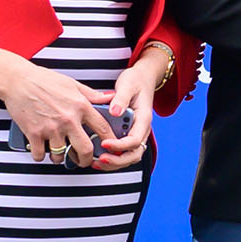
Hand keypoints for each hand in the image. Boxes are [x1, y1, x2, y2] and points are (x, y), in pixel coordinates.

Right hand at [0, 61, 117, 168]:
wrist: (18, 80)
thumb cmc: (43, 80)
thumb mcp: (72, 84)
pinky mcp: (34, 133)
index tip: (110, 146)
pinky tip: (42, 149)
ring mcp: (51, 128)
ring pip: (61, 155)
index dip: (110, 140)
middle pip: (85, 149)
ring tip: (58, 151)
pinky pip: (40, 154)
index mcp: (81, 106)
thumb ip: (91, 95)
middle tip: (83, 161)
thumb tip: (108, 98)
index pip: (103, 128)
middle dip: (86, 160)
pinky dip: (41, 155)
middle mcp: (68, 119)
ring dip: (60, 157)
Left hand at [92, 48, 171, 170]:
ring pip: (129, 156)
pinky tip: (97, 157)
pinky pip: (123, 152)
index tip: (105, 143)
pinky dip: (112, 157)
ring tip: (96, 162)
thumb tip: (114, 112)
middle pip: (134, 154)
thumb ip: (121, 99)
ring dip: (114, 162)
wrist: (142, 79)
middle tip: (100, 159)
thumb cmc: (135, 81)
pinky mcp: (128, 134)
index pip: (135, 140)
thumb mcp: (128, 85)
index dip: (120, 145)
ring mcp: (136, 133)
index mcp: (144, 119)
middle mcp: (141, 130)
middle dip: (117, 160)